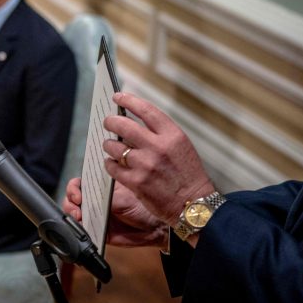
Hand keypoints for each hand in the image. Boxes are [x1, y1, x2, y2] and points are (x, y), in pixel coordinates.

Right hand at [63, 177, 167, 247]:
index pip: (79, 183)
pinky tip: (83, 228)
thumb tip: (88, 199)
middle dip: (70, 202)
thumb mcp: (122, 198)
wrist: (153, 227)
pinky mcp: (96, 229)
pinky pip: (82, 229)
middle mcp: (94, 199)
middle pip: (72, 198)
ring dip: (71, 214)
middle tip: (77, 208)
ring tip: (79, 217)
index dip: (74, 188)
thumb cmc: (142, 206)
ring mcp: (94, 214)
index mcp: (99, 187)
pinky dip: (78, 229)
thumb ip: (104, 197)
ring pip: (73, 213)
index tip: (78, 195)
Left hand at [102, 92, 215, 224]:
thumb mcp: (181, 146)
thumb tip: (134, 120)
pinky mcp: (136, 182)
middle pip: (123, 125)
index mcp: (172, 136)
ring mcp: (145, 165)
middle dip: (111, 121)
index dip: (129, 100)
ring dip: (109, 144)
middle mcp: (158, 148)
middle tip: (108, 122)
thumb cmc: (188, 175)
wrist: (194, 205)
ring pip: (114, 146)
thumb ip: (161, 133)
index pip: (146, 110)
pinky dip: (110, 164)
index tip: (118, 97)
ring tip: (111, 146)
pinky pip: (113, 167)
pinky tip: (113, 163)